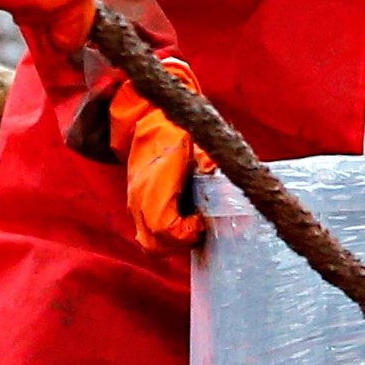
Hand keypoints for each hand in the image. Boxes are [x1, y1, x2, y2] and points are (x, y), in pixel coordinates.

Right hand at [115, 65, 207, 253]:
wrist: (147, 120)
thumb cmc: (176, 132)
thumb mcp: (199, 144)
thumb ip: (211, 166)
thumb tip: (230, 192)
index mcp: (155, 184)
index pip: (164, 227)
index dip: (186, 232)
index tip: (201, 220)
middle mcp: (139, 198)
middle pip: (155, 244)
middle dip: (180, 242)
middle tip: (198, 225)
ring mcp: (134, 203)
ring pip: (148, 243)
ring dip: (171, 241)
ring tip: (190, 223)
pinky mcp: (135, 205)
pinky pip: (146, 233)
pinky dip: (163, 235)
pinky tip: (181, 216)